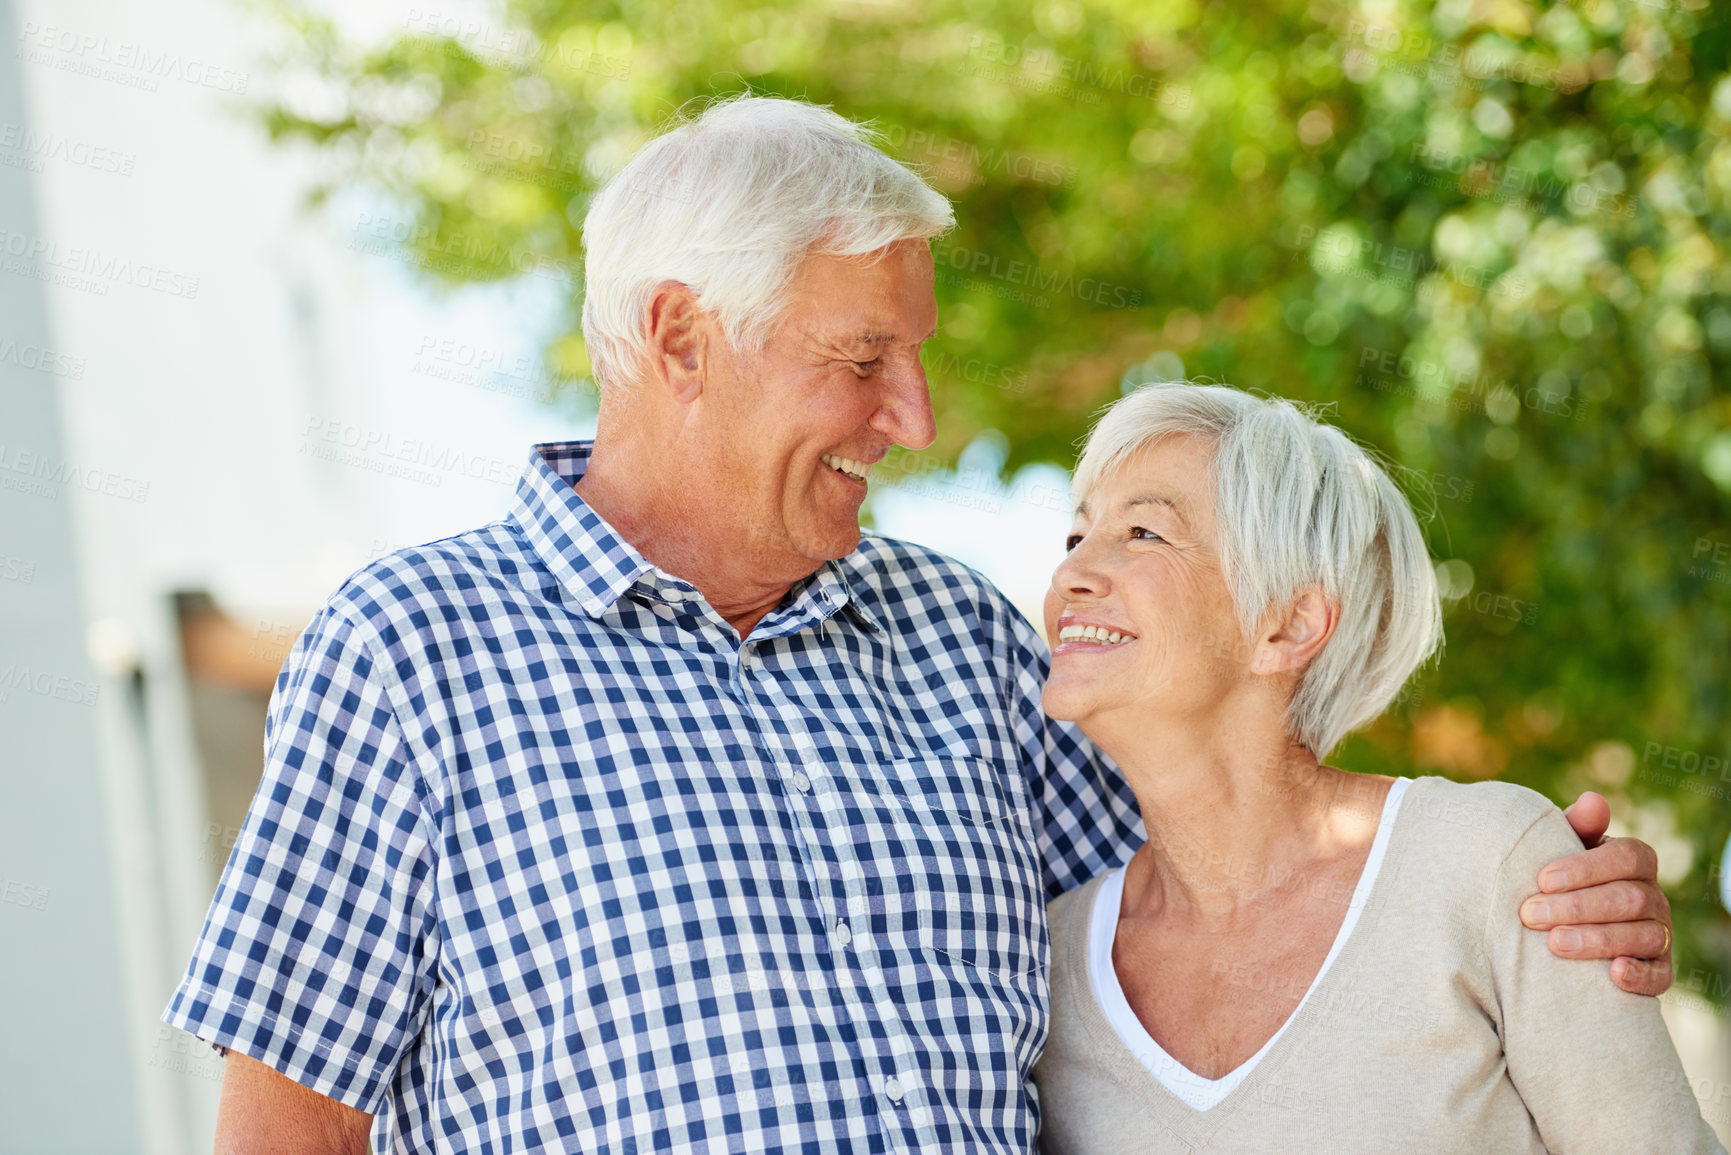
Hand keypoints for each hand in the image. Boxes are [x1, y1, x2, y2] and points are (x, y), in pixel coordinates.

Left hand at [1518, 791, 1672, 995]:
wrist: (1565, 924)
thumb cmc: (1563, 879)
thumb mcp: (1565, 849)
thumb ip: (1577, 826)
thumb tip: (1593, 800)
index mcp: (1636, 862)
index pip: (1626, 858)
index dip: (1586, 868)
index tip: (1542, 880)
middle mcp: (1654, 897)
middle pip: (1630, 899)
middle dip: (1578, 907)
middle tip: (1531, 915)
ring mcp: (1661, 935)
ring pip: (1644, 936)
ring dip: (1598, 940)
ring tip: (1554, 944)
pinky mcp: (1659, 970)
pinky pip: (1661, 976)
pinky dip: (1640, 976)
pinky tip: (1613, 974)